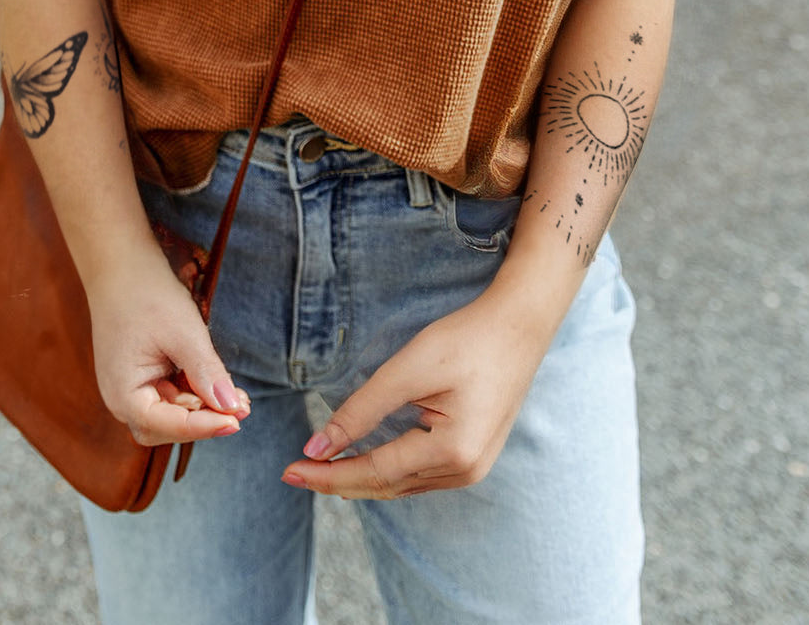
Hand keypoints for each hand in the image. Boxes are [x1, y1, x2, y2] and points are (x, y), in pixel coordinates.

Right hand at [85, 242, 250, 446]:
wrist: (121, 262)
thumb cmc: (147, 294)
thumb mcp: (183, 333)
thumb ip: (206, 373)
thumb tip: (232, 409)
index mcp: (122, 394)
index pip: (167, 426)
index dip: (204, 426)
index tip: (238, 421)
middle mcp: (121, 397)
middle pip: (166, 428)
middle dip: (203, 421)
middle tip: (241, 409)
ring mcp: (129, 386)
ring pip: (169, 413)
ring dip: (201, 408)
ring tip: (236, 397)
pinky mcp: (139, 374)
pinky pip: (168, 393)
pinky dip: (193, 392)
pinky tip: (216, 383)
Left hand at [281, 288, 552, 498]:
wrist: (520, 324)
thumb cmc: (466, 339)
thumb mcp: (409, 369)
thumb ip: (362, 410)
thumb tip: (318, 447)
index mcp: (452, 451)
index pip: (375, 472)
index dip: (328, 474)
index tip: (289, 471)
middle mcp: (465, 470)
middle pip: (387, 485)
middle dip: (338, 481)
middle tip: (293, 474)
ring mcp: (473, 467)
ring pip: (403, 484)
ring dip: (361, 479)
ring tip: (320, 471)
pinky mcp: (474, 455)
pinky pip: (419, 474)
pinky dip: (387, 471)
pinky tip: (363, 462)